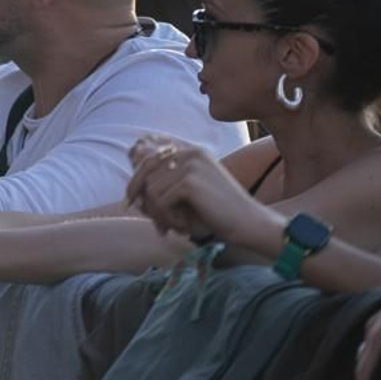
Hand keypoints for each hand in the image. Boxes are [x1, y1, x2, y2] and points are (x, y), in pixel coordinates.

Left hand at [124, 136, 276, 248]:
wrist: (249, 224)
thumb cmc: (219, 214)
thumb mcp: (189, 195)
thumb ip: (165, 188)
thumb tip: (131, 197)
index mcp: (190, 152)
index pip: (148, 162)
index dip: (137, 185)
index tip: (136, 207)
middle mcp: (189, 153)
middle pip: (145, 174)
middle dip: (147, 203)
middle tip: (159, 226)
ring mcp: (190, 165)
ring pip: (150, 189)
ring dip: (159, 214)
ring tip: (176, 228)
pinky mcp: (189, 181)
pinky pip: (160, 201)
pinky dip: (168, 218)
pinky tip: (183, 227)